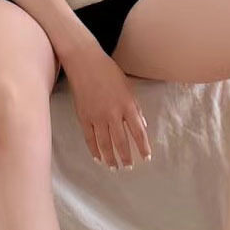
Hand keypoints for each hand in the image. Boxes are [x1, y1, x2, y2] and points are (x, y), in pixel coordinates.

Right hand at [60, 40, 152, 168]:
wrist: (85, 62)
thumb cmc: (109, 72)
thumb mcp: (129, 87)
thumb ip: (136, 108)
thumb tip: (142, 125)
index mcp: (127, 105)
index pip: (138, 132)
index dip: (143, 147)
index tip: (146, 157)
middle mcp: (113, 113)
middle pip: (121, 141)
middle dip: (126, 157)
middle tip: (128, 167)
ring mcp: (97, 116)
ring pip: (104, 143)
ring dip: (110, 158)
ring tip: (113, 167)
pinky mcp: (83, 117)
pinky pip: (89, 138)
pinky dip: (94, 149)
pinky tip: (98, 157)